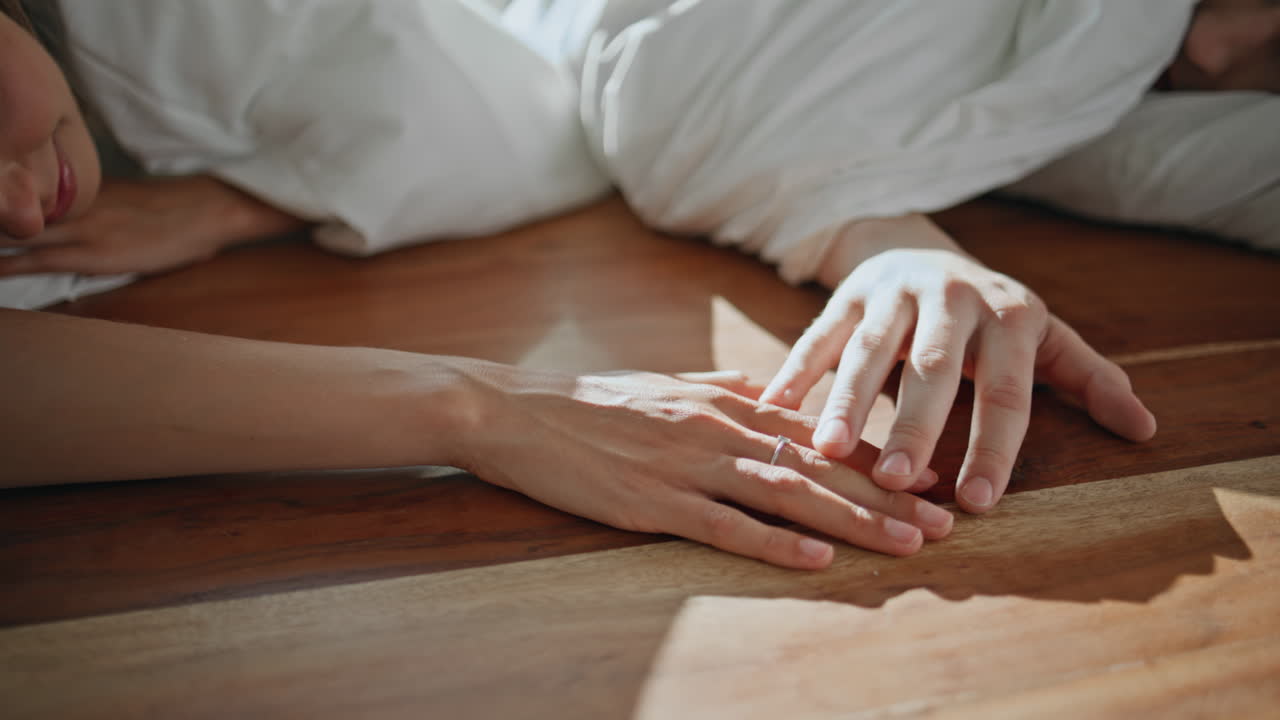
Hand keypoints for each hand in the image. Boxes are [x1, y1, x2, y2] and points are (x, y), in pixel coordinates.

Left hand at [0, 176, 299, 276]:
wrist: (208, 210)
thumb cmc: (181, 212)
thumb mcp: (131, 203)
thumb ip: (103, 210)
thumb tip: (87, 224)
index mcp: (82, 191)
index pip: (27, 194)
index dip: (5, 205)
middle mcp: (75, 204)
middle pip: (14, 210)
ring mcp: (83, 227)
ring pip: (18, 232)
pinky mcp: (94, 253)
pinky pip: (38, 259)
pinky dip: (9, 264)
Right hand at [458, 366, 954, 569]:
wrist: (517, 411)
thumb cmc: (594, 401)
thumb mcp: (669, 384)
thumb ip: (727, 388)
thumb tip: (778, 394)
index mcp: (725, 399)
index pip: (820, 430)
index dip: (880, 458)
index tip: (930, 479)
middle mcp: (717, 426)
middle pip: (819, 464)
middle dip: (889, 497)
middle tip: (945, 523)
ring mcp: (685, 464)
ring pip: (786, 492)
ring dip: (853, 521)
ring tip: (906, 544)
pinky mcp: (651, 500)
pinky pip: (724, 524)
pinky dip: (774, 542)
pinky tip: (817, 558)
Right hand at [761, 248, 1156, 514]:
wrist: (923, 248)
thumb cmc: (991, 314)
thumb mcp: (1043, 338)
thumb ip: (1088, 380)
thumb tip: (1145, 430)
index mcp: (1008, 316)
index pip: (1005, 391)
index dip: (993, 447)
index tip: (976, 501)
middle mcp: (952, 298)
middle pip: (932, 368)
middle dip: (914, 424)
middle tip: (899, 479)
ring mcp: (894, 291)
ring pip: (868, 349)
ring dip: (844, 400)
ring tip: (826, 451)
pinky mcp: (849, 293)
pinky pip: (819, 334)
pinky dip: (796, 371)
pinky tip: (773, 409)